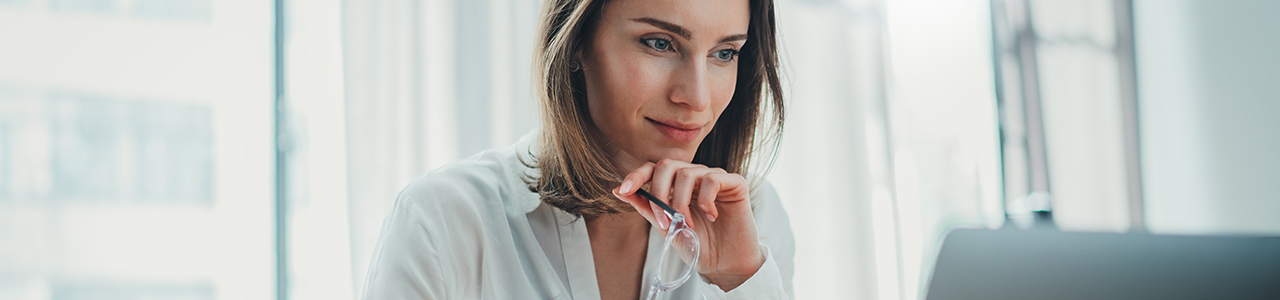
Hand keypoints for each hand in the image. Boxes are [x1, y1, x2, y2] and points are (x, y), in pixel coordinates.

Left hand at [611, 159, 763, 289]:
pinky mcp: (735, 183)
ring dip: (681, 203)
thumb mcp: (666, 227)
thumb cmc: (698, 245)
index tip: (624, 190)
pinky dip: (707, 200)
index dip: (637, 175)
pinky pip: (713, 179)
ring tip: (689, 225)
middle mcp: (695, 177)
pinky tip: (712, 216)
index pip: (653, 169)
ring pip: (687, 173)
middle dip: (659, 192)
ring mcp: (714, 177)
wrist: (724, 265)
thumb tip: (618, 191)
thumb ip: (646, 207)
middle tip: (665, 220)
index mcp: (677, 185)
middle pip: (667, 164)